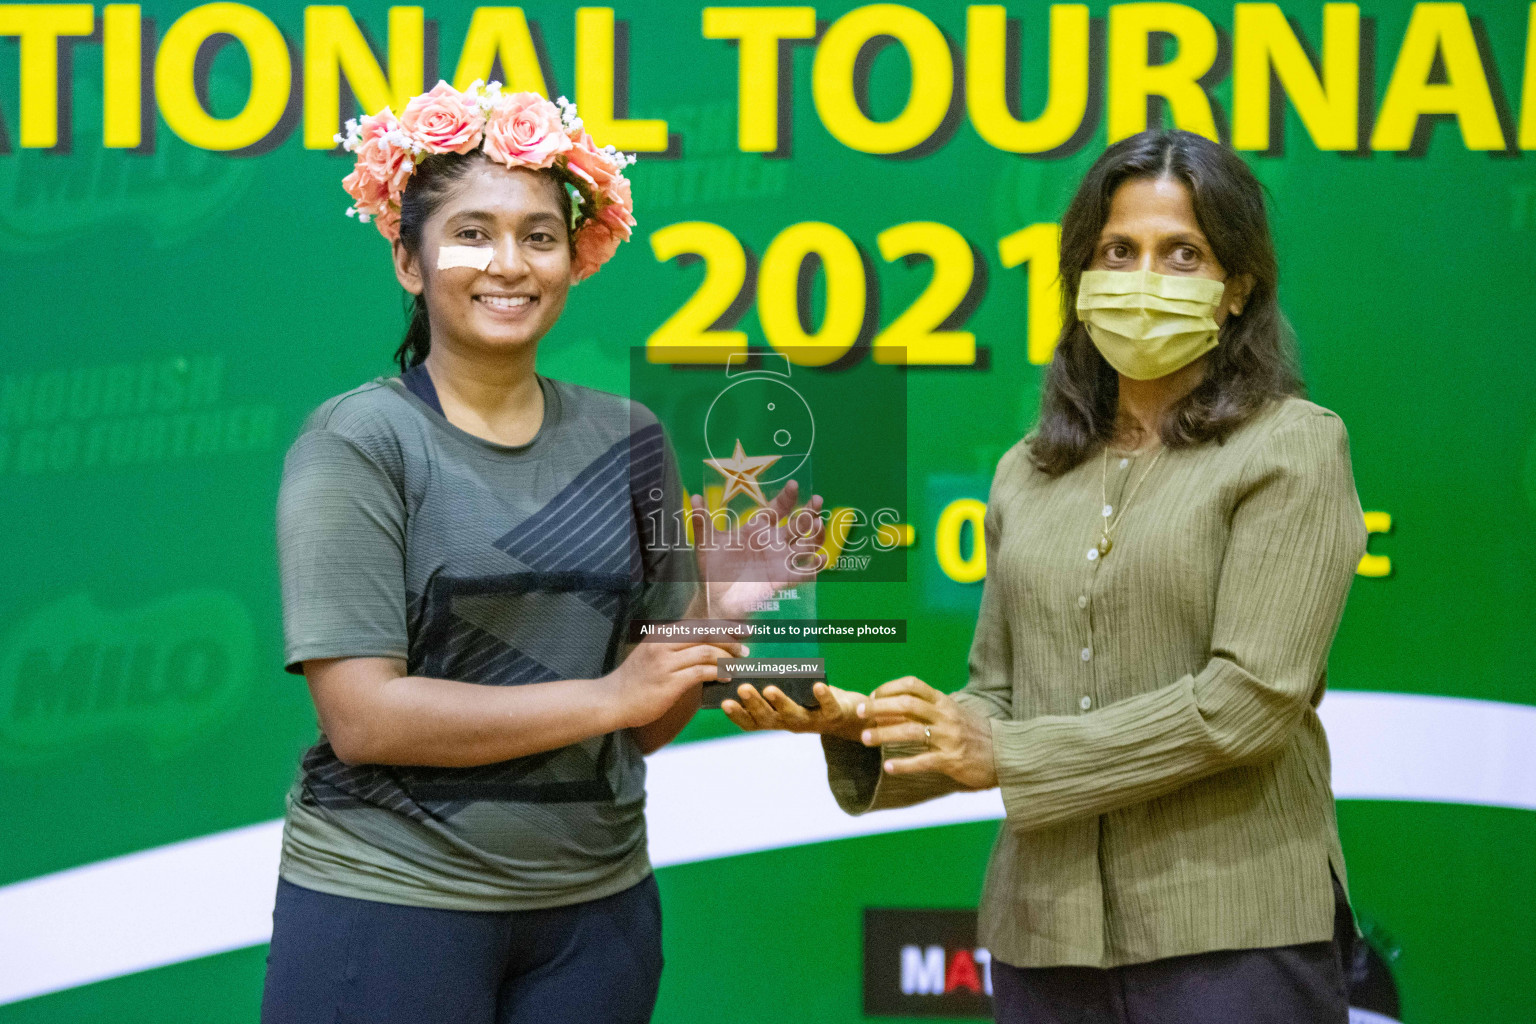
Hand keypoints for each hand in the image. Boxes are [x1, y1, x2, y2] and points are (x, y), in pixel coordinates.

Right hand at [606, 639, 743, 729]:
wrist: (612, 700)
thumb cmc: (635, 680)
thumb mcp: (652, 654)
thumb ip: (674, 646)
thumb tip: (706, 646)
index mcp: (661, 633)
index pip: (699, 624)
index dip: (723, 627)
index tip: (741, 631)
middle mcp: (663, 644)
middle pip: (706, 634)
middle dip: (730, 640)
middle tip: (744, 648)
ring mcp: (665, 663)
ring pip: (706, 652)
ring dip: (727, 658)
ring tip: (737, 665)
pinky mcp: (669, 682)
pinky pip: (701, 672)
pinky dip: (717, 673)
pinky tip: (725, 677)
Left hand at [690, 480, 825, 619]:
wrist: (715, 599)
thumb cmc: (713, 569)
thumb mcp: (707, 543)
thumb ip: (702, 520)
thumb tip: (694, 497)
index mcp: (758, 530)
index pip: (777, 509)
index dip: (787, 497)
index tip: (793, 485)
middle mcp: (773, 542)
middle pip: (799, 524)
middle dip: (810, 512)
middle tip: (817, 500)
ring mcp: (780, 560)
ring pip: (807, 544)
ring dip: (816, 534)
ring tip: (818, 524)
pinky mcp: (784, 578)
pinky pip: (805, 571)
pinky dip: (816, 565)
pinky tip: (822, 558)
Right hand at [722, 681, 867, 742]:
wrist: (851, 715)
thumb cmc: (813, 699)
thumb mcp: (791, 693)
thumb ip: (773, 682)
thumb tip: (750, 657)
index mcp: (777, 718)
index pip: (752, 722)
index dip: (738, 715)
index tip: (724, 703)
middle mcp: (791, 723)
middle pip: (769, 719)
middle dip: (755, 704)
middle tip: (742, 689)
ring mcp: (813, 721)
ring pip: (794, 716)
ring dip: (781, 702)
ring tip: (770, 688)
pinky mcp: (834, 715)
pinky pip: (828, 708)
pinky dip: (823, 696)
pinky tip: (817, 685)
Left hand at [860, 676, 996, 788]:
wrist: (1006, 754)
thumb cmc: (975, 733)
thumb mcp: (954, 714)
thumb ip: (929, 710)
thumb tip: (895, 707)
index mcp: (944, 702)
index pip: (913, 684)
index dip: (889, 687)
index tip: (872, 695)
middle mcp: (945, 716)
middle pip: (907, 704)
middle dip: (879, 707)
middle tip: (859, 712)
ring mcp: (948, 738)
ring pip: (911, 732)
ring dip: (884, 734)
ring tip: (865, 738)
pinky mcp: (952, 760)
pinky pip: (923, 761)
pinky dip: (904, 764)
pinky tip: (888, 767)